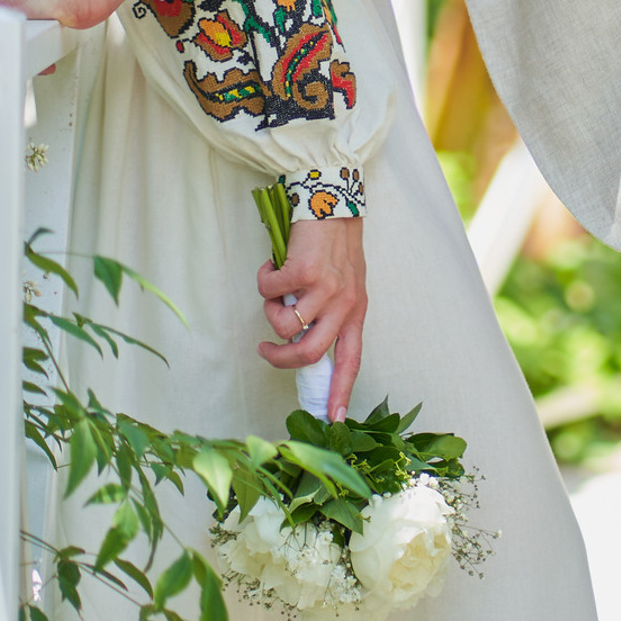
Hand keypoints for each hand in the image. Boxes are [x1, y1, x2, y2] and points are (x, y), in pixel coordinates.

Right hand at [258, 216, 365, 421]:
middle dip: (279, 359)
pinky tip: (273, 263)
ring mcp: (325, 288)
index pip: (350, 360)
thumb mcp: (343, 283)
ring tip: (275, 289)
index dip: (340, 391)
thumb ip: (328, 312)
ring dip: (269, 310)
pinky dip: (263, 279)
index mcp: (356, 311)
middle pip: (309, 353)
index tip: (332, 419)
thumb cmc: (334, 244)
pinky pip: (270, 292)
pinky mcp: (304, 271)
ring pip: (284, 325)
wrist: (333, 201)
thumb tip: (299, 341)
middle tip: (265, 348)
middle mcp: (344, 303)